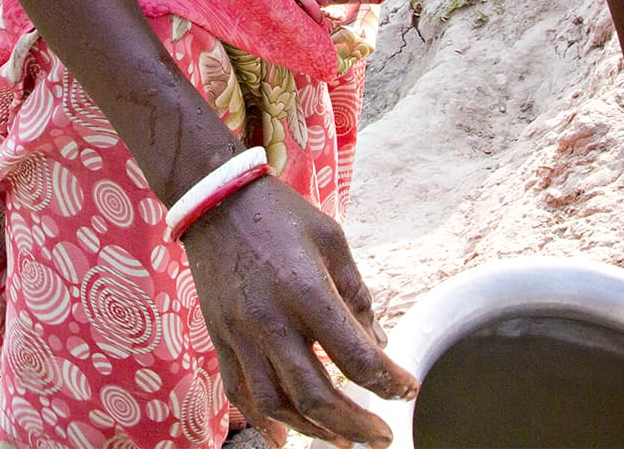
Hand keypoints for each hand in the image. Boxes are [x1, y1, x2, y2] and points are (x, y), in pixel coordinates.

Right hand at [182, 176, 417, 447]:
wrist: (215, 198)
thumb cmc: (280, 214)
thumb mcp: (332, 240)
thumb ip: (357, 294)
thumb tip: (378, 343)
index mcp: (306, 292)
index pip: (355, 356)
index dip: (389, 381)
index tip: (408, 389)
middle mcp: (271, 321)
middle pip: (316, 396)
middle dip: (356, 424)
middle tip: (381, 435)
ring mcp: (240, 334)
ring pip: (276, 404)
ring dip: (313, 430)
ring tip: (341, 439)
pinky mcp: (220, 337)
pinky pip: (239, 392)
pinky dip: (261, 421)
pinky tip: (283, 437)